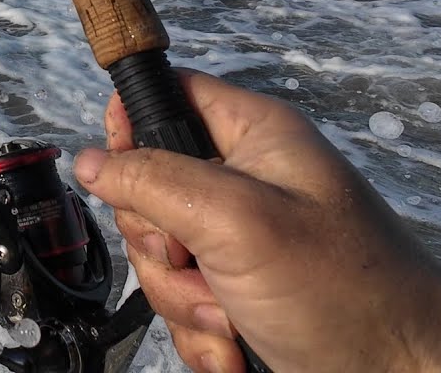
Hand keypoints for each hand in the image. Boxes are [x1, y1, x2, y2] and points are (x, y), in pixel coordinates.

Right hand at [74, 70, 440, 372]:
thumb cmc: (349, 291)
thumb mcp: (236, 219)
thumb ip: (154, 181)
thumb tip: (91, 160)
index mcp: (255, 135)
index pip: (168, 96)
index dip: (131, 126)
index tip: (123, 173)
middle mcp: (245, 181)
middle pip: (148, 188)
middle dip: (161, 244)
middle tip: (196, 263)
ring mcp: (241, 239)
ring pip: (161, 255)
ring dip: (183, 299)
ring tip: (230, 317)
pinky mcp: (239, 290)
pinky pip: (184, 301)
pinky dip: (200, 332)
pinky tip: (236, 344)